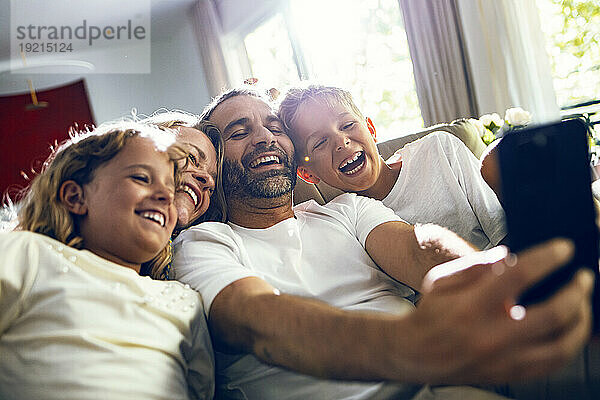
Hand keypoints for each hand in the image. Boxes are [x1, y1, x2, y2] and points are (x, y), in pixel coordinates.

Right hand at [406, 239, 592, 383]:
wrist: (418, 353)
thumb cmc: (431, 314)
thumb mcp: (442, 280)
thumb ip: (476, 266)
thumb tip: (510, 257)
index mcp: (472, 306)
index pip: (519, 276)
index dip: (547, 258)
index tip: (564, 249)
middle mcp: (491, 335)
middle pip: (552, 314)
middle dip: (576, 292)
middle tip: (584, 278)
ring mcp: (503, 360)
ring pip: (561, 346)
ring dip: (581, 322)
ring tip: (583, 304)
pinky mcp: (510, 374)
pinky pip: (553, 364)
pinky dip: (569, 345)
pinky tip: (570, 330)